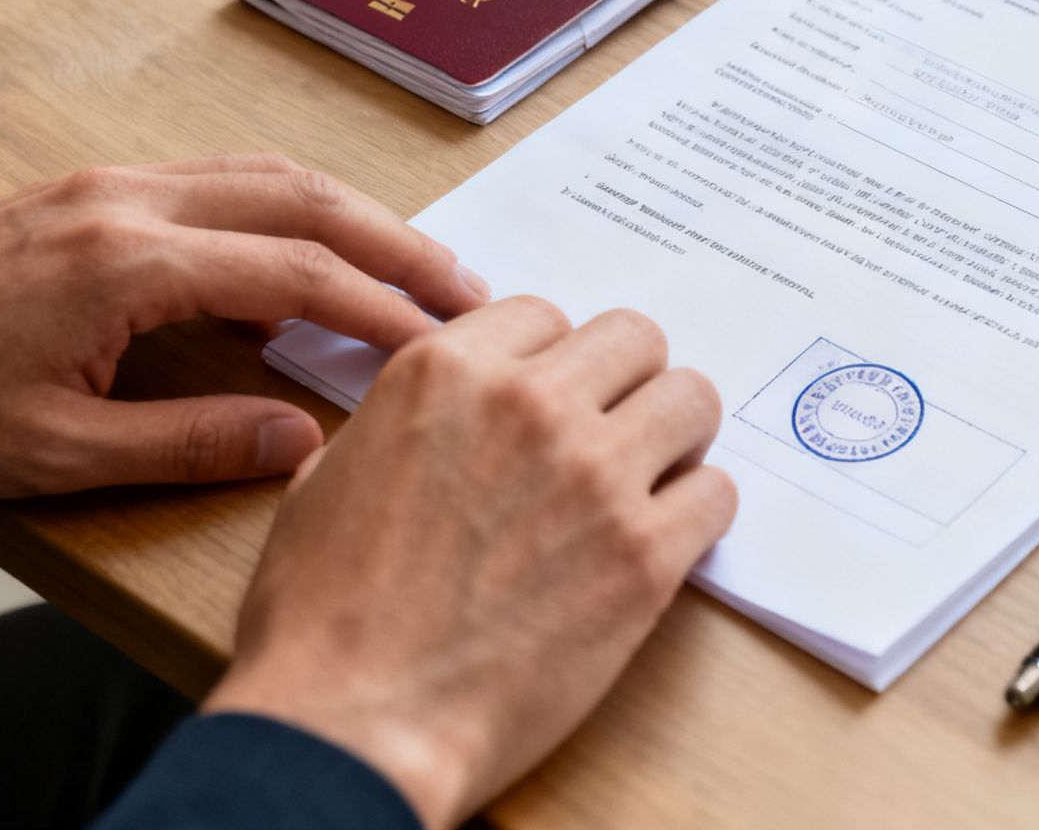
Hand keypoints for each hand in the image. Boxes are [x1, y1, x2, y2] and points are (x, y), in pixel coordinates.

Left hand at [0, 154, 488, 495]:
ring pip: (270, 174)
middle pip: (305, 199)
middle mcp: (130, 202)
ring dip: (353, 217)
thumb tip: (303, 441)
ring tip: (415, 266)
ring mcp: (113, 185)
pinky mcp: (96, 190)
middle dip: (398, 244)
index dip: (385, 309)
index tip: (447, 344)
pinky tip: (312, 254)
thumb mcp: (56, 454)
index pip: (297, 274)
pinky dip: (293, 210)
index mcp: (127, 264)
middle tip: (470, 290)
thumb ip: (190, 444)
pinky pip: (224, 180)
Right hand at [203, 297, 736, 827]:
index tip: (552, 400)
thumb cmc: (322, 619)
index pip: (545, 314)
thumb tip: (425, 422)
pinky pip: (717, 493)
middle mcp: (529, 404)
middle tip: (613, 434)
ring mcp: (596, 475)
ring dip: (677, 436)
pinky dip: (698, 514)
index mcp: (445, 373)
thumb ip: (396, 426)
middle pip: (634, 338)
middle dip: (626, 382)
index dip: (551, 361)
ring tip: (651, 479)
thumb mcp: (326, 482)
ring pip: (692, 399)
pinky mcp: (645, 555)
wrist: (355, 724)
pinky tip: (664, 542)